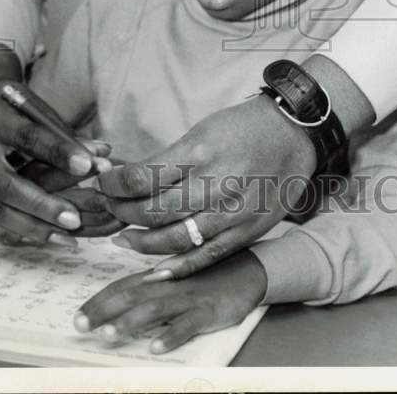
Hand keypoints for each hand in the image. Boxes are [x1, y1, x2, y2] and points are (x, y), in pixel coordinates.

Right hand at [0, 52, 112, 244]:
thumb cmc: (17, 109)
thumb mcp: (38, 110)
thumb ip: (65, 135)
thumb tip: (103, 156)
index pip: (27, 137)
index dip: (58, 152)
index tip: (88, 166)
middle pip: (4, 184)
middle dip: (41, 205)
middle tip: (75, 218)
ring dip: (33, 227)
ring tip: (68, 236)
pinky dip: (17, 235)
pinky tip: (45, 239)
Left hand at [74, 250, 267, 353]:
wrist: (248, 270)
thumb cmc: (206, 275)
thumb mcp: (176, 275)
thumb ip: (147, 279)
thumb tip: (118, 276)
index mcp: (159, 277)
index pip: (122, 287)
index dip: (99, 300)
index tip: (77, 316)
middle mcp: (169, 285)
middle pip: (131, 297)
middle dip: (103, 311)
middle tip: (80, 326)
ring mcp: (188, 298)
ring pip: (154, 311)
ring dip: (129, 323)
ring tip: (108, 335)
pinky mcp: (208, 312)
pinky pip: (188, 325)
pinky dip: (171, 336)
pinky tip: (156, 348)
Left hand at [98, 94, 315, 275]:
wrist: (294, 135)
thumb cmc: (244, 128)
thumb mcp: (202, 131)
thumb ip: (171, 160)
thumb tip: (131, 179)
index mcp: (200, 152)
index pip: (142, 177)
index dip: (114, 186)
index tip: (102, 185)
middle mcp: (214, 184)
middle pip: (152, 210)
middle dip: (122, 212)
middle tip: (108, 209)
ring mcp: (231, 212)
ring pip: (173, 238)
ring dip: (140, 241)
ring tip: (123, 237)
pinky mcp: (245, 231)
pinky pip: (204, 256)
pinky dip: (176, 266)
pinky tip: (155, 268)